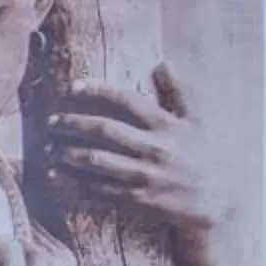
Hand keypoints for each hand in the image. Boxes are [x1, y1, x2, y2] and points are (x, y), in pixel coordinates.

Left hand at [48, 68, 229, 265]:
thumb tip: (162, 64)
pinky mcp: (137, 198)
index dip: (98, 90)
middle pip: (105, 130)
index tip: (72, 87)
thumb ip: (178, 92)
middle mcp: (154, 148)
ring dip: (67, 153)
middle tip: (51, 121)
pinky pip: (98, 189)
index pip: (127, 101)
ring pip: (96, 161)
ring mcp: (144, 175)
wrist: (218, 201)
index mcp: (167, 126)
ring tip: (48, 147)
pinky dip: (74, 181)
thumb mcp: (197, 121)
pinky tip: (56, 174)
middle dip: (73, 123)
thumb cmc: (205, 156)